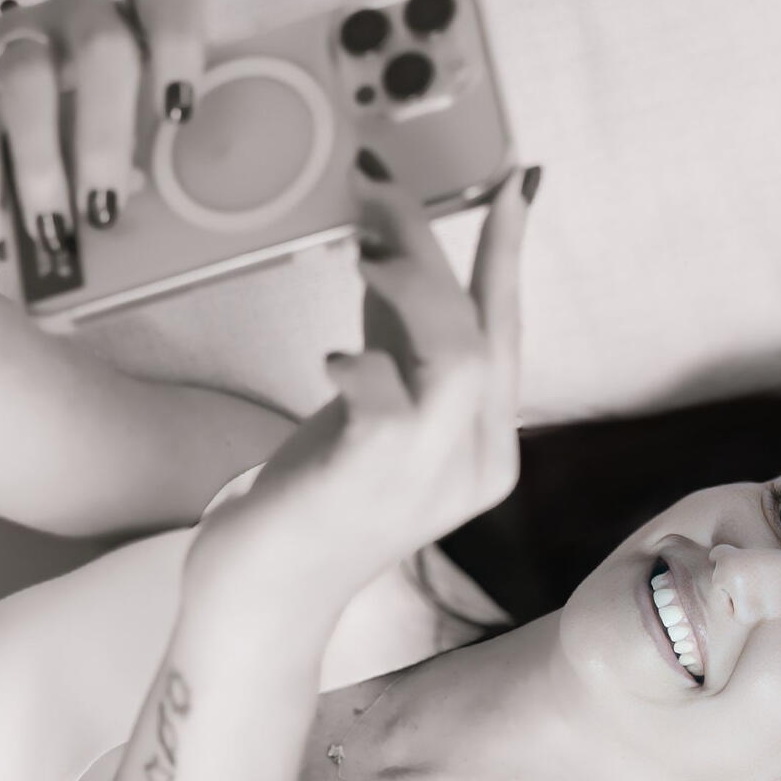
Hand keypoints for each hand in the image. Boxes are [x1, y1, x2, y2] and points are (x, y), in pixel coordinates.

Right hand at [0, 0, 209, 253]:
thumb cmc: (75, 138)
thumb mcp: (120, 144)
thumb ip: (146, 179)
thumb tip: (158, 265)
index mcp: (135, 28)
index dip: (180, 40)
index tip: (179, 112)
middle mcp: (76, 19)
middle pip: (101, 46)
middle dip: (107, 136)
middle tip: (107, 212)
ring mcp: (12, 39)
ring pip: (27, 77)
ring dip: (44, 165)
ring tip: (54, 231)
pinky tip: (0, 234)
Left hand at [190, 161, 536, 606]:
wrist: (268, 599)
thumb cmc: (313, 499)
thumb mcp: (366, 403)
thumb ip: (390, 332)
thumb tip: (392, 239)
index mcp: (484, 444)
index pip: (505, 330)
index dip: (508, 251)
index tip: (513, 180)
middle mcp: (474, 463)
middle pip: (479, 331)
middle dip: (435, 247)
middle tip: (378, 185)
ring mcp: (428, 481)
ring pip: (456, 359)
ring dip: (413, 288)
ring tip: (364, 249)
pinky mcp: (370, 484)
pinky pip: (388, 408)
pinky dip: (365, 367)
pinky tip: (333, 356)